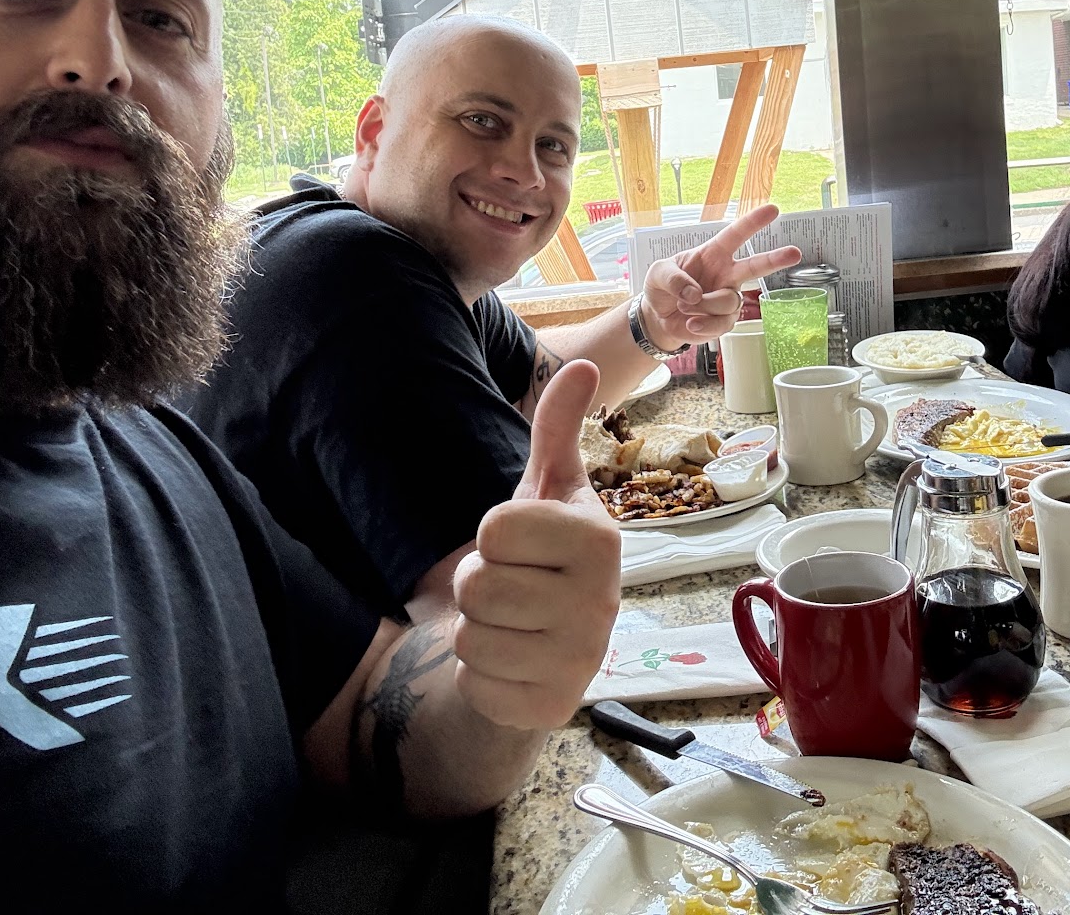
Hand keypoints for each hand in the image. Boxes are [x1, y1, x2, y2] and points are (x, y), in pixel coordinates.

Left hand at [451, 359, 620, 729]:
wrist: (547, 648)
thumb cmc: (543, 558)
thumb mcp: (548, 492)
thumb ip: (557, 429)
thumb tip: (581, 363)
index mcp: (599, 540)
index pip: (495, 528)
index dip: (492, 535)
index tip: (520, 544)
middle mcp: (601, 602)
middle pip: (476, 583)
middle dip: (476, 585)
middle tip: (510, 587)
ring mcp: (580, 660)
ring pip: (468, 635)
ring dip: (474, 629)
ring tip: (510, 623)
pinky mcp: (551, 707)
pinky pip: (472, 682)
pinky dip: (478, 674)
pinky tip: (510, 662)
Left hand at [639, 203, 801, 348]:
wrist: (658, 318)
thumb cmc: (662, 287)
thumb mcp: (658, 273)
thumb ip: (673, 278)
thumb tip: (694, 294)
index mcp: (713, 254)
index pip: (735, 235)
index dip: (753, 222)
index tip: (773, 210)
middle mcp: (726, 274)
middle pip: (755, 266)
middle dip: (776, 259)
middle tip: (795, 252)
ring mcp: (728, 298)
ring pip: (728, 301)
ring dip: (703, 306)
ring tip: (685, 307)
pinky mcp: (726, 321)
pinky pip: (720, 324)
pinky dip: (701, 325)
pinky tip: (690, 322)